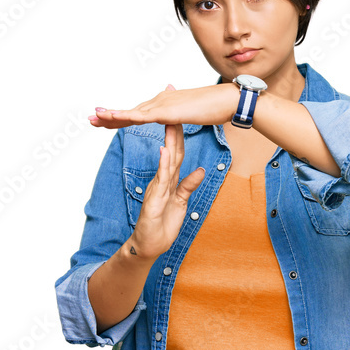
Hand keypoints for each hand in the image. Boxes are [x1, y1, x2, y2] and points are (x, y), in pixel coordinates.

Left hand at [89, 83, 235, 128]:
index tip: (105, 120)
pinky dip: (124, 117)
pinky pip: (141, 116)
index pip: (138, 113)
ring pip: (131, 112)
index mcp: (165, 103)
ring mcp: (162, 104)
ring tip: (94, 118)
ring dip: (111, 116)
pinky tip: (111, 118)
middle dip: (109, 117)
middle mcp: (160, 101)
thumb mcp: (192, 113)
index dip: (120, 117)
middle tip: (90, 119)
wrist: (228, 100)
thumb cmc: (215, 108)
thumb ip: (180, 114)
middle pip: (130, 112)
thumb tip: (173, 114)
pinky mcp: (167, 111)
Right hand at [127, 86, 207, 259]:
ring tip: (170, 120)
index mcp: (168, 178)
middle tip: (174, 104)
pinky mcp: (154, 199)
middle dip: (173, 127)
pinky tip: (166, 151)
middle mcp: (161, 179)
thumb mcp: (181, 202)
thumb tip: (201, 169)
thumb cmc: (162, 224)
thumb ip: (189, 185)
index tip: (184, 112)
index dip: (180, 132)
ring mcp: (157, 188)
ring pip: (164, 160)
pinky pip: (161, 179)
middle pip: (169, 149)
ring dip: (168, 140)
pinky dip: (164, 165)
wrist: (149, 245)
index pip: (176, 150)